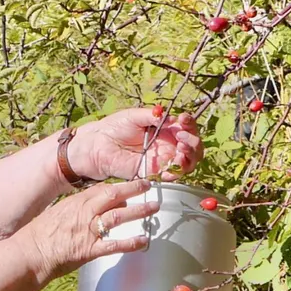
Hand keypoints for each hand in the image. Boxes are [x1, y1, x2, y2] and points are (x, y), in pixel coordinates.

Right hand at [16, 179, 159, 282]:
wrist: (30, 253)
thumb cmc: (38, 236)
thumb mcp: (56, 214)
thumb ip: (74, 210)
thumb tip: (87, 208)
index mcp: (75, 203)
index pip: (101, 189)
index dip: (118, 185)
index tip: (130, 183)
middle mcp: (84, 213)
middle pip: (113, 195)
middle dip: (133, 189)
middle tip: (148, 186)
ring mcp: (88, 231)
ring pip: (118, 216)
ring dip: (138, 211)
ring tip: (153, 208)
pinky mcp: (90, 250)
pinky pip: (115, 244)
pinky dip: (131, 242)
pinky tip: (144, 240)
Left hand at [70, 107, 202, 181]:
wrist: (96, 146)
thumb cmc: (113, 128)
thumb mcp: (134, 115)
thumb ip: (153, 116)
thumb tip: (171, 118)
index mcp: (164, 129)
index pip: (186, 127)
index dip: (189, 124)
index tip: (183, 119)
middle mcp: (166, 144)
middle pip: (192, 146)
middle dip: (193, 141)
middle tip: (183, 136)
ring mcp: (161, 159)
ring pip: (187, 161)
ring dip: (190, 155)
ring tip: (181, 147)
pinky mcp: (153, 172)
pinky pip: (173, 174)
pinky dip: (178, 170)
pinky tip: (174, 162)